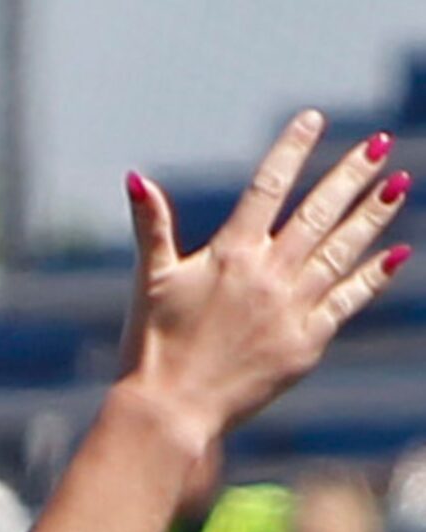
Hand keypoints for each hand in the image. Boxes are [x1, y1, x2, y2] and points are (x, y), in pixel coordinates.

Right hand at [123, 114, 407, 441]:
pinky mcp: (307, 341)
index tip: (313, 118)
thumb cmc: (153, 348)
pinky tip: (396, 253)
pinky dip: (374, 275)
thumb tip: (135, 178)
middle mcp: (268, 274)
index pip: (267, 186)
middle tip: (380, 145)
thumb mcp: (149, 282)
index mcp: (230, 255)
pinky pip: (349, 299)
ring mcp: (292, 307)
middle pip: (318, 212)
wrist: (171, 411)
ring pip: (342, 249)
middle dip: (351, 175)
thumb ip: (151, 227)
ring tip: (397, 185)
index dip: (291, 149)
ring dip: (372, 215)